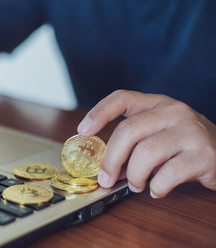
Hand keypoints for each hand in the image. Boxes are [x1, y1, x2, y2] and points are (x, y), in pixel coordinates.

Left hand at [77, 90, 215, 197]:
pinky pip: (168, 174)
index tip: (82, 131)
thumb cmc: (183, 144)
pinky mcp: (204, 154)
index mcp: (157, 103)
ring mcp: (190, 131)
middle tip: (106, 178)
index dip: (99, 112)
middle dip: (111, 159)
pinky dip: (156, 187)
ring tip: (137, 185)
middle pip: (128, 130)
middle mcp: (173, 111)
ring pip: (146, 153)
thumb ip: (134, 142)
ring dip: (134, 175)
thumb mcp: (158, 132)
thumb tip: (105, 167)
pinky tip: (157, 189)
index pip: (122, 98)